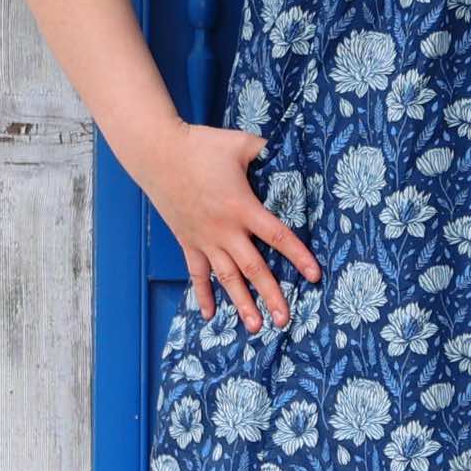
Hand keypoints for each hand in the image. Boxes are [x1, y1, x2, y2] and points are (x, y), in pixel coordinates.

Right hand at [141, 120, 322, 332]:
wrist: (156, 153)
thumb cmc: (200, 146)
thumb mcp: (240, 144)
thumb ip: (267, 151)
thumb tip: (291, 152)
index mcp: (242, 207)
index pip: (277, 236)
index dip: (298, 256)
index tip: (314, 276)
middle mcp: (224, 229)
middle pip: (253, 268)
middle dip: (271, 295)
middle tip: (286, 319)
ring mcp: (203, 238)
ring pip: (226, 277)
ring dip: (241, 303)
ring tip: (256, 327)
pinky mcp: (186, 240)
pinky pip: (196, 273)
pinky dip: (203, 294)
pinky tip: (209, 314)